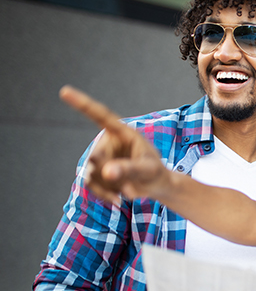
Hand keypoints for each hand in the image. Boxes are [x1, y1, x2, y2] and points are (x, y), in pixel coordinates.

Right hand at [59, 85, 169, 203]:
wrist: (156, 186)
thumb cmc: (156, 172)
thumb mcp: (148, 170)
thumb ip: (129, 169)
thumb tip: (105, 171)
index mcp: (121, 132)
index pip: (100, 115)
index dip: (82, 103)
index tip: (65, 91)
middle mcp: (107, 142)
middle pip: (96, 157)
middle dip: (110, 173)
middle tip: (128, 183)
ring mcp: (100, 158)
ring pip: (91, 173)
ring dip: (107, 187)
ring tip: (127, 192)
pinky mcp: (97, 172)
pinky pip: (91, 184)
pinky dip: (104, 194)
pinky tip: (118, 199)